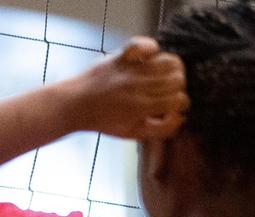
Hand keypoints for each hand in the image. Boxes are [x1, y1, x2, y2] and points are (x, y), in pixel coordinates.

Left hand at [68, 37, 188, 139]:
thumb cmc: (103, 121)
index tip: (172, 106)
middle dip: (178, 86)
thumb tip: (180, 116)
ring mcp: (130, 70)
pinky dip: (151, 47)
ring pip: (169, 61)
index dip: (180, 104)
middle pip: (178, 80)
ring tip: (163, 75)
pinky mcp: (121, 56)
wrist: (74, 105)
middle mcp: (138, 87)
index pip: (179, 100)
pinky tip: (149, 57)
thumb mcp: (132, 133)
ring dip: (172, 68)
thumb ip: (159, 129)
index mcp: (142, 108)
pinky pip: (143, 45)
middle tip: (167, 90)